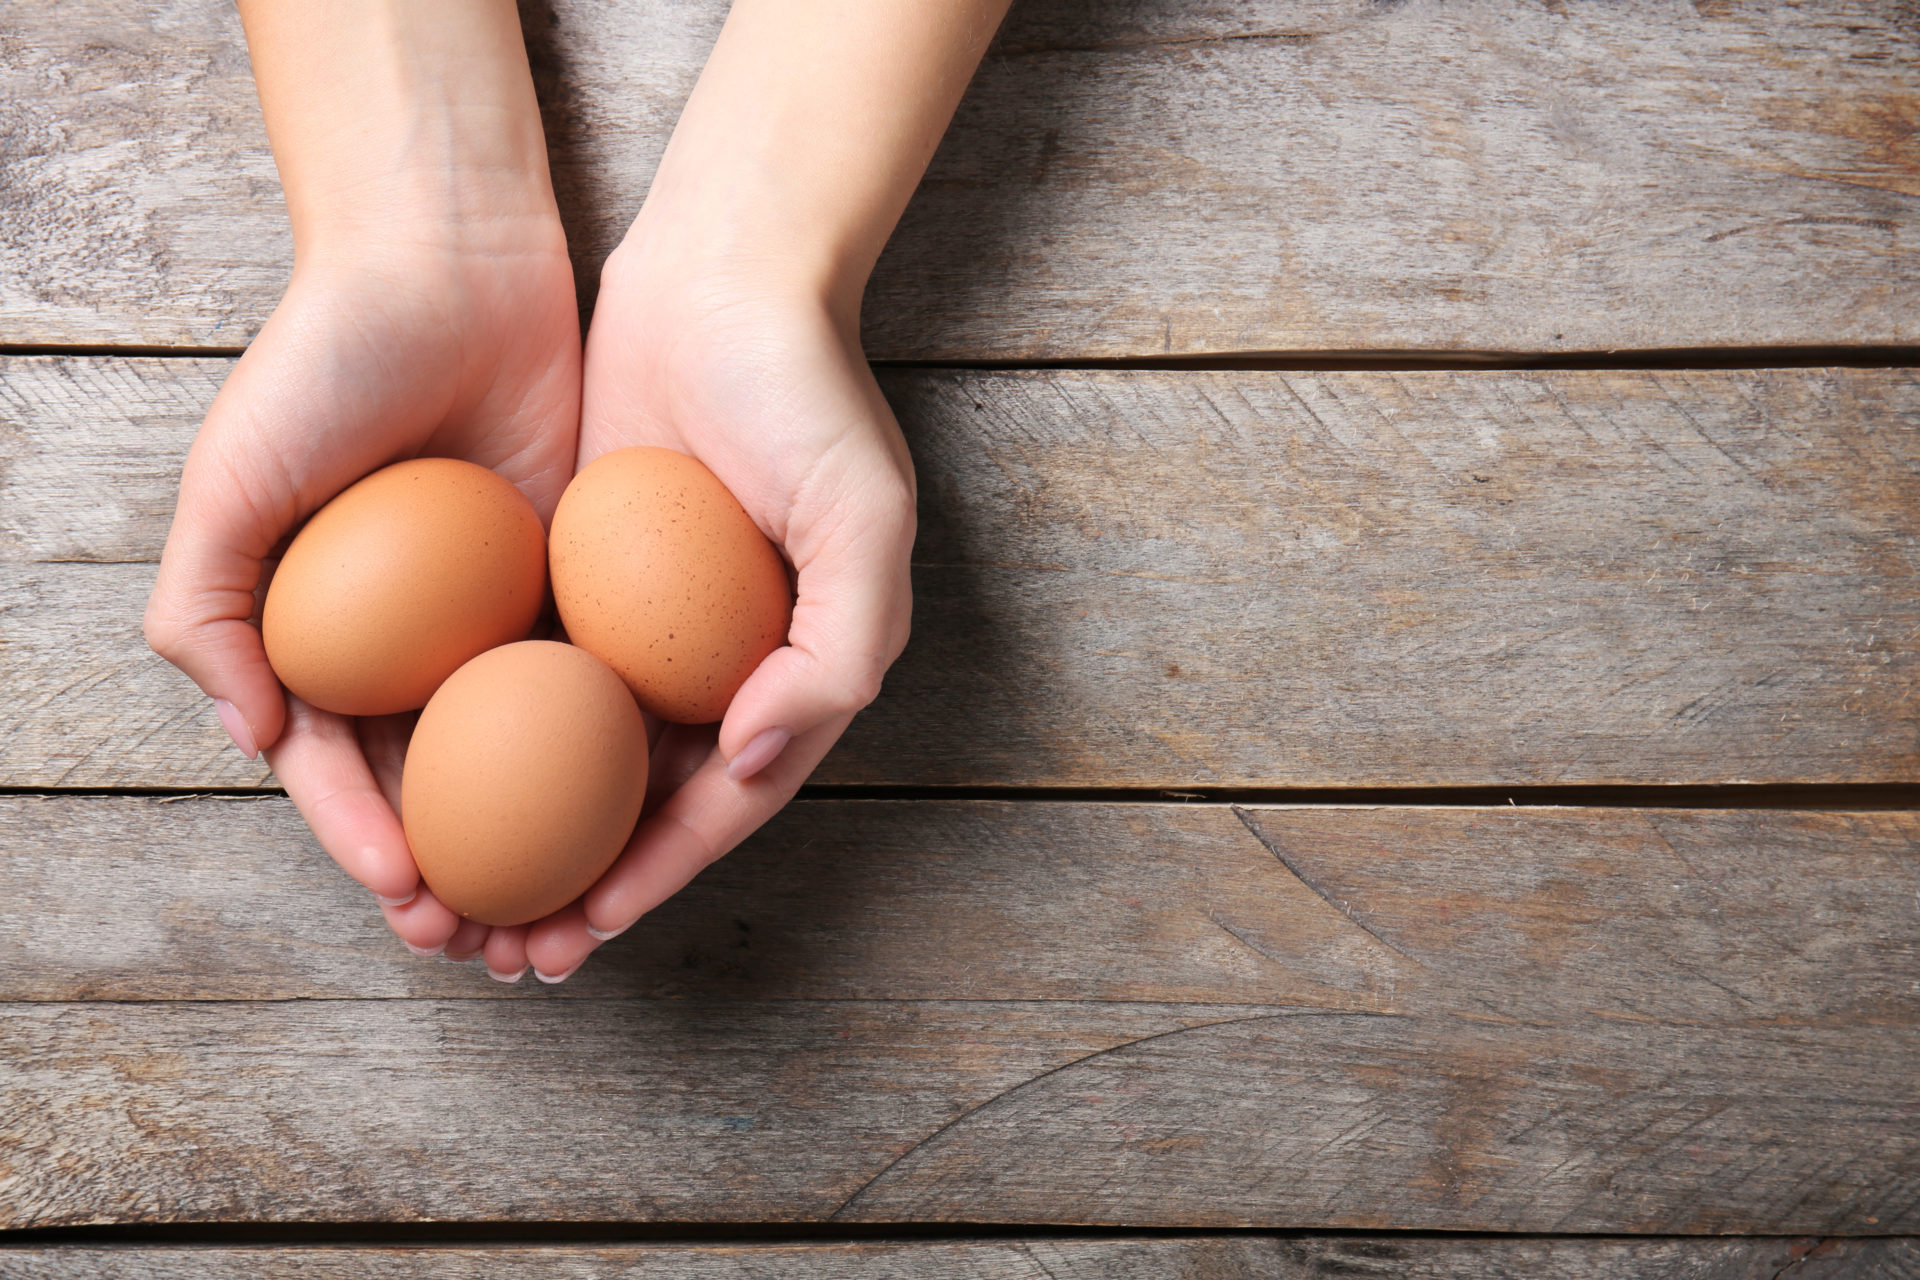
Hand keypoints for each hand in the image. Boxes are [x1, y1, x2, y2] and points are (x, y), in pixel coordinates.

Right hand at [144, 233, 581, 975]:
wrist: (449, 264)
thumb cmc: (325, 361)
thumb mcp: (231, 480)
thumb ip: (210, 605)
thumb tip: (248, 733)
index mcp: (321, 636)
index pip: (344, 770)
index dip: (370, 845)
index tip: (415, 901)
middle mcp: (411, 642)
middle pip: (438, 788)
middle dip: (462, 878)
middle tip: (494, 941)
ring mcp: (496, 617)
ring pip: (522, 761)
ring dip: (540, 847)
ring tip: (565, 911)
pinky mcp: (575, 582)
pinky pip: (592, 685)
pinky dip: (603, 759)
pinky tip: (631, 815)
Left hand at [505, 242, 916, 982]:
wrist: (722, 276)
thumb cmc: (805, 394)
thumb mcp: (863, 518)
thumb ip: (839, 647)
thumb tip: (753, 759)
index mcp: (795, 671)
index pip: (723, 803)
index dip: (655, 875)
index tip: (580, 928)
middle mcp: (719, 666)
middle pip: (643, 806)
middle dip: (578, 889)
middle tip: (503, 951)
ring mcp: (645, 627)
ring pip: (576, 763)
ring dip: (526, 841)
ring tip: (458, 902)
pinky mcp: (578, 580)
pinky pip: (534, 681)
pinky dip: (490, 745)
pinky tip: (432, 786)